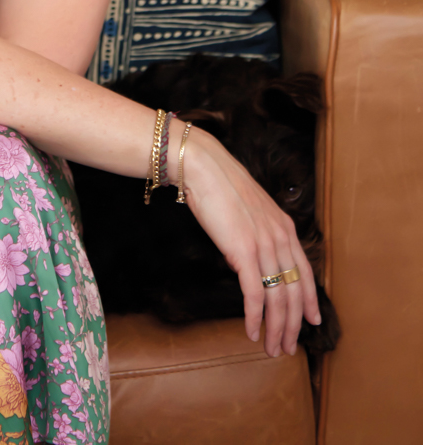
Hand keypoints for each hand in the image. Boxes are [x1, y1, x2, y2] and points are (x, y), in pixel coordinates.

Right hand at [175, 120, 320, 358]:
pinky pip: (255, 295)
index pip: (306, 273)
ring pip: (278, 299)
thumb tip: (248, 261)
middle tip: (288, 347)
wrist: (203, 166)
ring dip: (276, 329)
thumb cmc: (219, 185)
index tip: (312, 321)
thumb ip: (257, 234)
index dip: (310, 300)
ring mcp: (264, 245)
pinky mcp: (244, 252)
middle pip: (294, 292)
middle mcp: (280, 238)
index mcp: (285, 227)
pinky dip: (254, 318)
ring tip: (272, 348)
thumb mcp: (249, 210)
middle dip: (293, 325)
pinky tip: (252, 332)